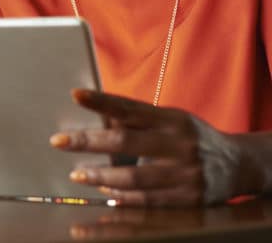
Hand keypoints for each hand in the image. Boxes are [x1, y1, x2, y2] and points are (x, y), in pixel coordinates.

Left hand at [50, 89, 256, 206]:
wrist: (238, 165)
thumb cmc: (191, 138)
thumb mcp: (170, 120)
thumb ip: (137, 119)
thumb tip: (96, 115)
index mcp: (172, 119)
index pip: (130, 108)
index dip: (102, 102)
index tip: (75, 96)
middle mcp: (179, 144)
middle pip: (125, 142)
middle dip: (88, 141)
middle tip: (59, 141)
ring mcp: (185, 174)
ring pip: (134, 178)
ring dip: (100, 176)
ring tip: (77, 174)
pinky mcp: (188, 199)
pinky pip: (148, 201)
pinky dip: (123, 198)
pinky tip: (103, 192)